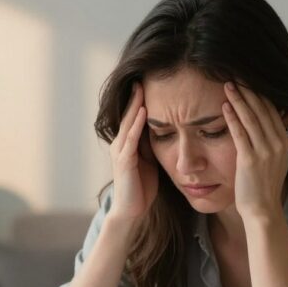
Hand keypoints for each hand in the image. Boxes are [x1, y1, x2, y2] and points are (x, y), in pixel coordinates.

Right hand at [107, 82, 158, 225]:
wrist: (131, 211)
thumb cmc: (142, 188)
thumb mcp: (150, 161)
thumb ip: (153, 146)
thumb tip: (167, 130)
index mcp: (128, 144)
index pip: (134, 116)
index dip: (140, 100)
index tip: (149, 81)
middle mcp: (121, 144)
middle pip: (129, 115)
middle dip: (136, 96)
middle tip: (143, 75)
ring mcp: (121, 152)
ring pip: (128, 123)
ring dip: (135, 105)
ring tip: (142, 88)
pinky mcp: (125, 162)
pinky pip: (131, 140)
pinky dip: (136, 125)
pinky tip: (143, 113)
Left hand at [222, 82, 287, 222]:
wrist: (262, 210)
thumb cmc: (263, 186)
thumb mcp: (275, 160)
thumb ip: (273, 140)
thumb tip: (275, 121)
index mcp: (285, 142)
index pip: (272, 110)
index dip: (260, 93)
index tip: (248, 79)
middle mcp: (278, 144)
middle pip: (263, 109)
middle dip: (249, 90)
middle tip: (236, 74)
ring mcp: (266, 151)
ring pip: (251, 118)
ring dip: (239, 99)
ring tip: (228, 84)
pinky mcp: (250, 160)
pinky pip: (240, 134)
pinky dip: (232, 118)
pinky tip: (224, 107)